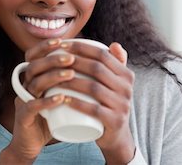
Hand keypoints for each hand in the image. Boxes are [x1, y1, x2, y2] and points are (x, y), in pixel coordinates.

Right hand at [0, 39, 75, 163]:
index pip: (33, 55)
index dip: (45, 46)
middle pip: (34, 66)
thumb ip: (75, 78)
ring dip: (52, 76)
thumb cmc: (53, 114)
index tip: (62, 40)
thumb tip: (98, 61)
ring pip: (34, 83)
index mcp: (33, 77)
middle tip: (71, 58)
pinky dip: (47, 101)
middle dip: (53, 59)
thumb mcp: (62, 93)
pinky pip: (32, 106)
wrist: (33, 143)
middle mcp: (26, 85)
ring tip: (70, 74)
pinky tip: (61, 98)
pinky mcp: (24, 117)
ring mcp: (23, 101)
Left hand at [58, 41, 135, 163]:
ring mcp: (122, 105)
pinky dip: (77, 103)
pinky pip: (94, 110)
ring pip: (94, 88)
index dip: (82, 47)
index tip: (62, 45)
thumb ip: (116, 64)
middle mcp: (127, 88)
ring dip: (71, 82)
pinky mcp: (115, 121)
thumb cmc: (109, 105)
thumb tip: (114, 44)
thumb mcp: (116, 84)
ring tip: (54, 79)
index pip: (103, 55)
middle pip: (97, 69)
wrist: (117, 136)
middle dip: (73, 61)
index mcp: (127, 75)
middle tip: (54, 60)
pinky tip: (63, 99)